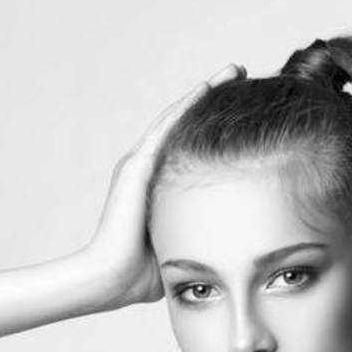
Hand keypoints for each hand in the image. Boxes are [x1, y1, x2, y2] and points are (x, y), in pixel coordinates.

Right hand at [83, 62, 244, 309]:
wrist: (110, 280)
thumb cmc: (141, 275)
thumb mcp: (181, 245)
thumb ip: (199, 235)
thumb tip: (233, 243)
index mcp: (154, 185)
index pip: (189, 146)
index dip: (212, 124)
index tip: (241, 109)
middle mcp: (144, 167)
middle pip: (184, 123)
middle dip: (213, 98)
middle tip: (240, 74)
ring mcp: (138, 164)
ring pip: (176, 117)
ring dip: (204, 91)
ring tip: (233, 71)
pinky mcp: (136, 168)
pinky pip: (166, 128)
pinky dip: (187, 106)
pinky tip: (207, 88)